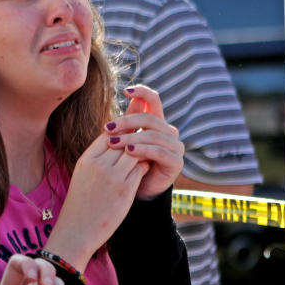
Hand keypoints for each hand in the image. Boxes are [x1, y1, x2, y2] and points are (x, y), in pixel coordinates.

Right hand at [42, 135, 149, 270]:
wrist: (77, 231)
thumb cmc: (80, 204)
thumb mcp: (82, 175)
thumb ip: (96, 159)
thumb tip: (113, 144)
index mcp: (86, 160)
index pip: (107, 135)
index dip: (119, 134)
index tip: (128, 136)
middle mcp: (98, 165)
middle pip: (122, 141)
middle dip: (133, 140)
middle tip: (143, 140)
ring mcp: (112, 176)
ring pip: (134, 152)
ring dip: (141, 152)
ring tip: (144, 155)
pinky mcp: (125, 190)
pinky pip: (140, 169)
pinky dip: (144, 166)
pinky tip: (144, 169)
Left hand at [105, 85, 183, 199]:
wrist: (134, 192)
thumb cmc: (127, 165)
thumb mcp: (124, 139)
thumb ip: (126, 121)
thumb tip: (124, 95)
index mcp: (157, 123)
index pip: (153, 100)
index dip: (142, 92)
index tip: (125, 91)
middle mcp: (169, 132)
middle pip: (150, 118)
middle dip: (127, 121)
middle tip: (107, 128)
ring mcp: (175, 147)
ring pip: (153, 135)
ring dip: (131, 137)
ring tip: (113, 142)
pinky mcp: (176, 162)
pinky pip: (159, 151)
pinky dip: (142, 150)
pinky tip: (128, 151)